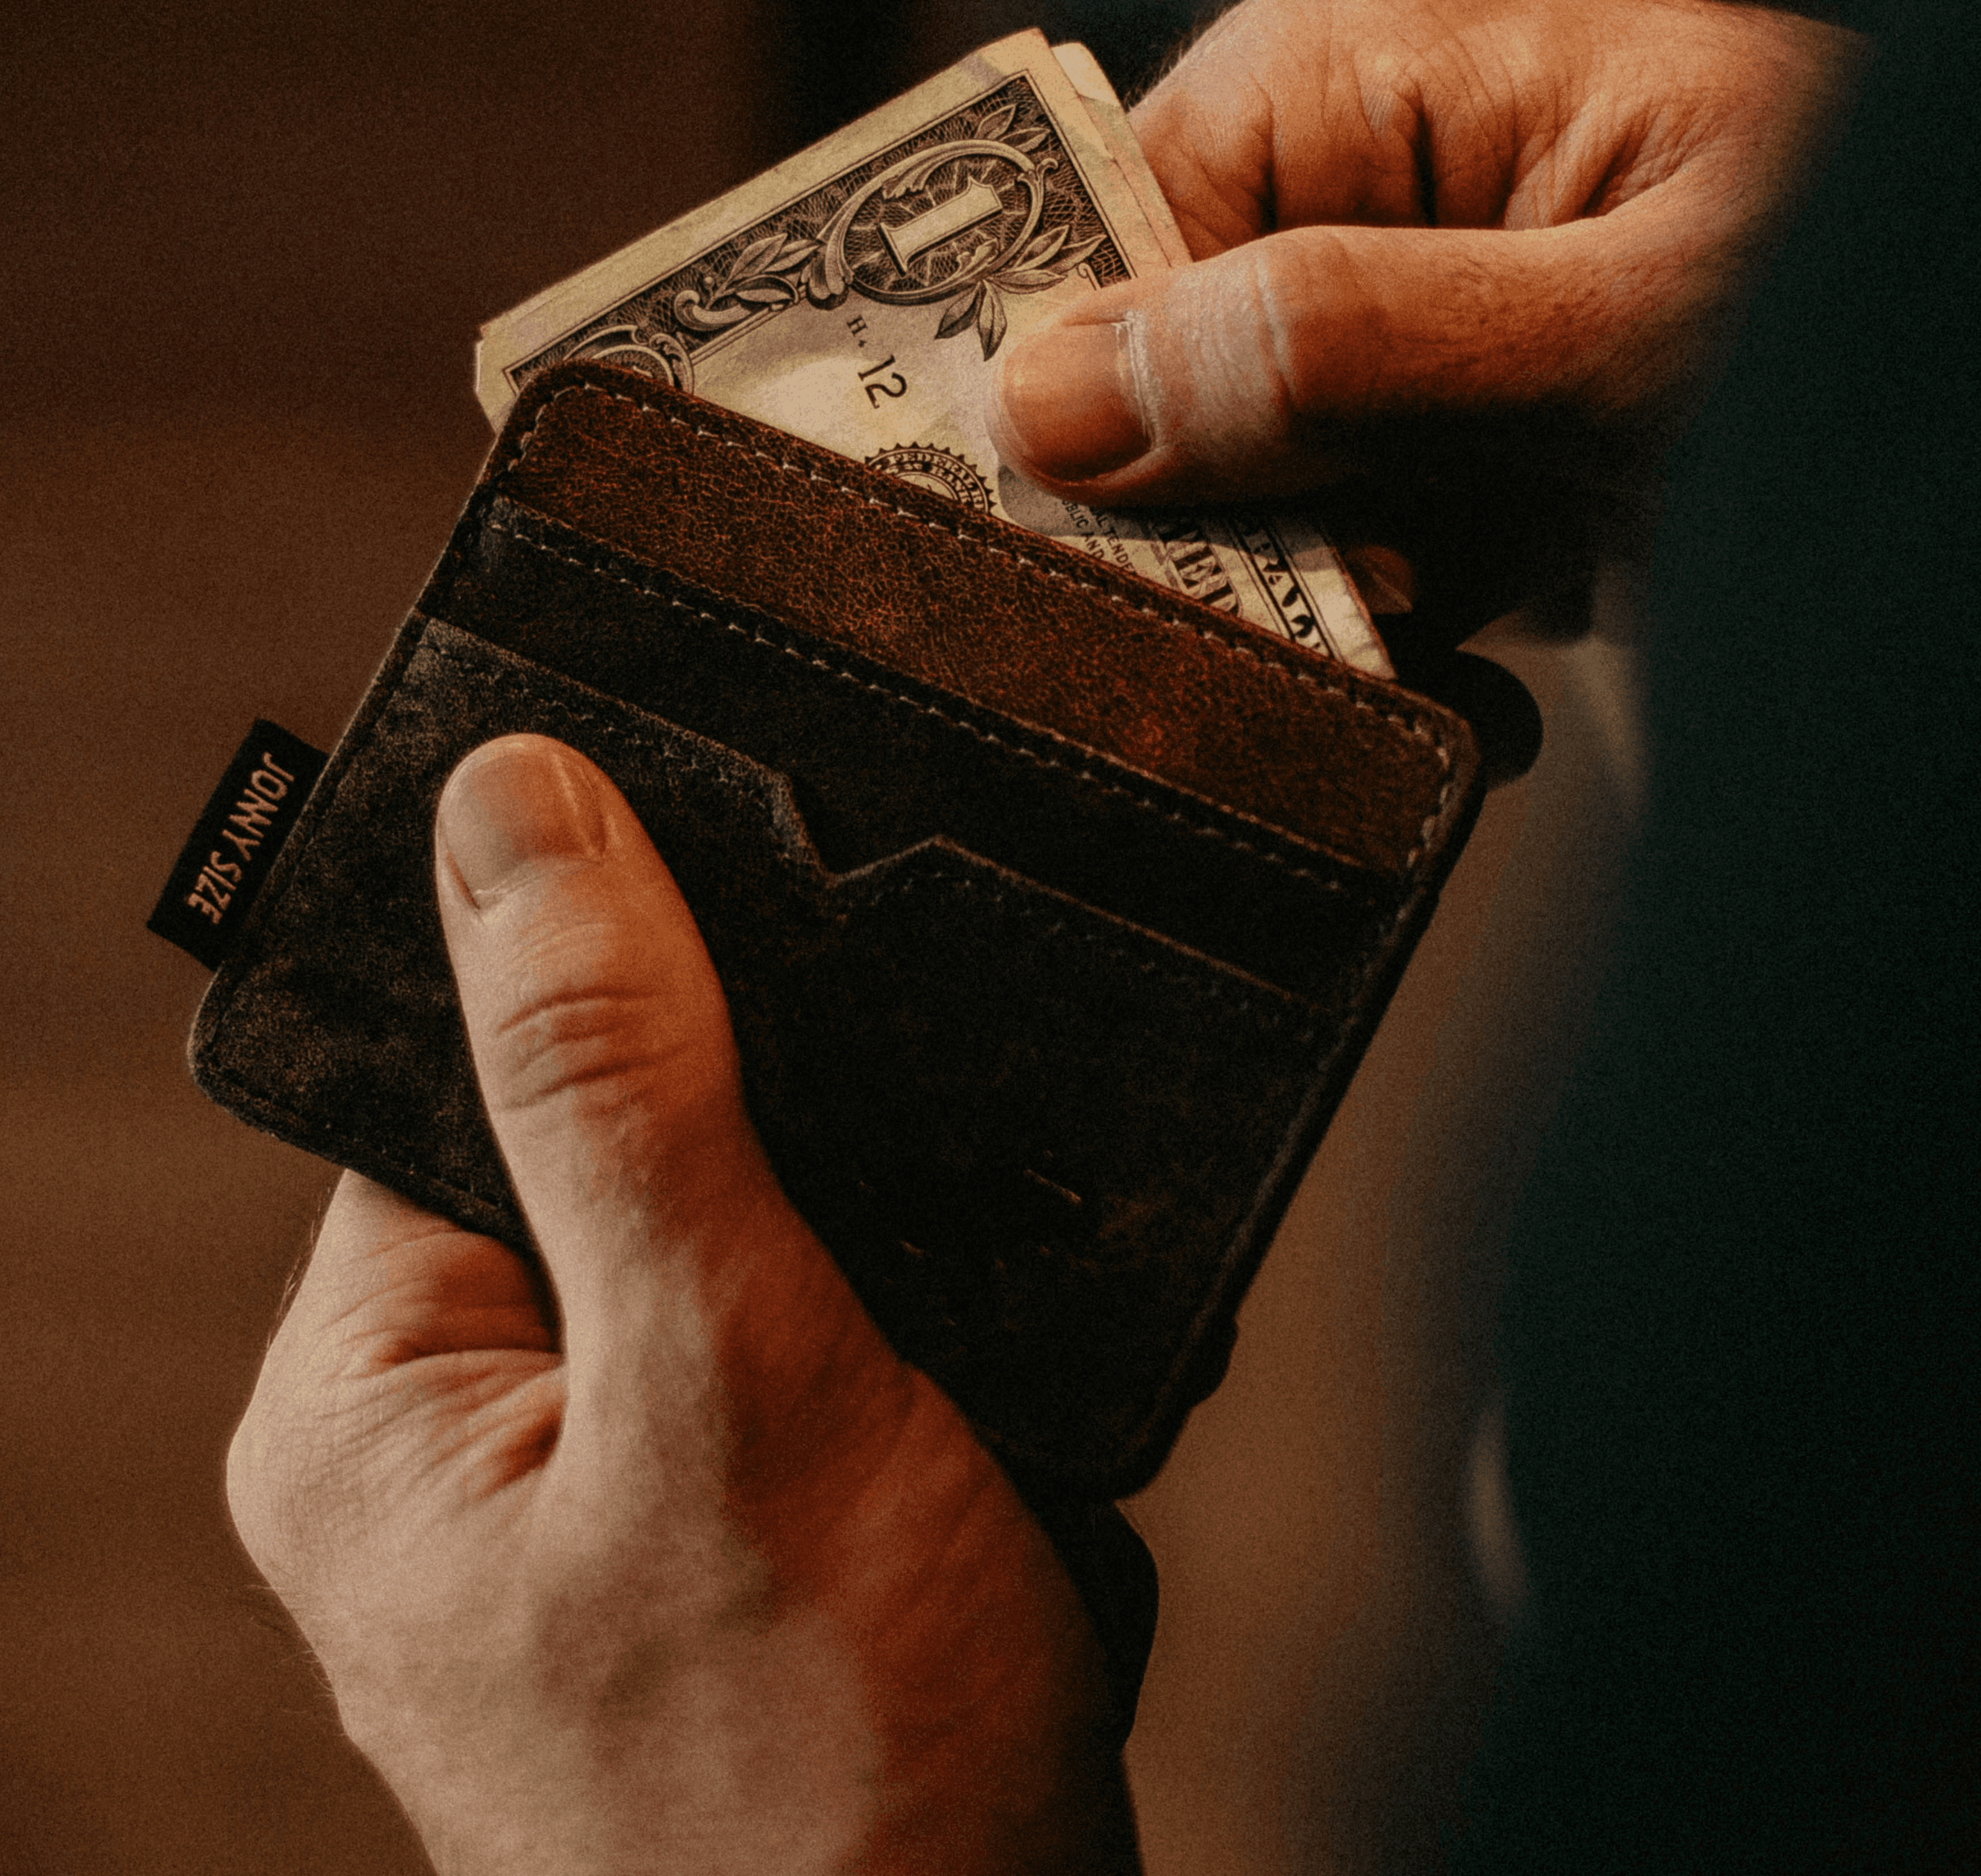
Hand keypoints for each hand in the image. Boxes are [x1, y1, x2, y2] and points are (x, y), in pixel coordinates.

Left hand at [226, 735, 1138, 1874]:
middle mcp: (476, 1439)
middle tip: (903, 1290)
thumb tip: (518, 813)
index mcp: (381, 1396)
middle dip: (819, 1190)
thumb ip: (619, 1087)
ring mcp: (617, 1492)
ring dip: (905, 1293)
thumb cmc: (822, 1788)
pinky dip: (938, 1372)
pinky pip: (840, 1354)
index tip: (782, 974)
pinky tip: (988, 1449)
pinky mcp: (742, 1530)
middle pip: (643, 1158)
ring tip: (963, 1410)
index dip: (629, 987)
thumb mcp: (730, 1379)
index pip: (472, 1071)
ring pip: (774, 1254)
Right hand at [988, 0, 1858, 639]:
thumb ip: (1328, 350)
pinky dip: (1398, 640)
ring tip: (1448, 652)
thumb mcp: (1603, 335)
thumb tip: (1045, 398)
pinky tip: (1475, 678)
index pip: (1101, 238)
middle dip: (1232, 534)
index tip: (1161, 542)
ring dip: (1329, 613)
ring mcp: (1394, 323)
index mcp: (1352, 69)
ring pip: (1236, 502)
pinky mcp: (1436, 443)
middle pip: (1157, 387)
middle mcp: (1351, 180)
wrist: (1979, 424)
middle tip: (1357, 599)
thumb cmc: (1877, 298)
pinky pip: (1335, 554)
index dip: (1095, 403)